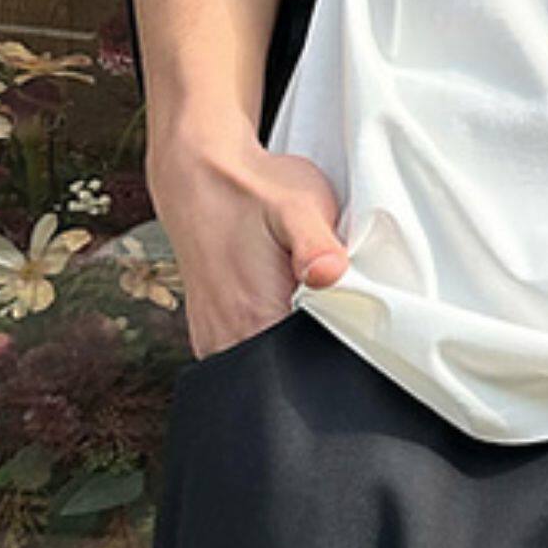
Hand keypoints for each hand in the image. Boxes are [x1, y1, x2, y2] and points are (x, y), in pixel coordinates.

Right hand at [148, 130, 349, 361]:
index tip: (348, 315)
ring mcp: (214, 342)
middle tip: (320, 294)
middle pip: (293, 372)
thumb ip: (318, 245)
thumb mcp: (299, 207)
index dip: (341, 348)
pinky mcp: (210, 335)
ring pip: (271, 363)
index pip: (313, 370)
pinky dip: (272, 332)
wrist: (199, 175)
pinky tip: (277, 297)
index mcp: (254, 321)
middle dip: (318, 344)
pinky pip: (251, 352)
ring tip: (294, 292)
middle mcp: (228, 342)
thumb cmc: (252, 190)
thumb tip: (331, 274)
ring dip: (293, 337)